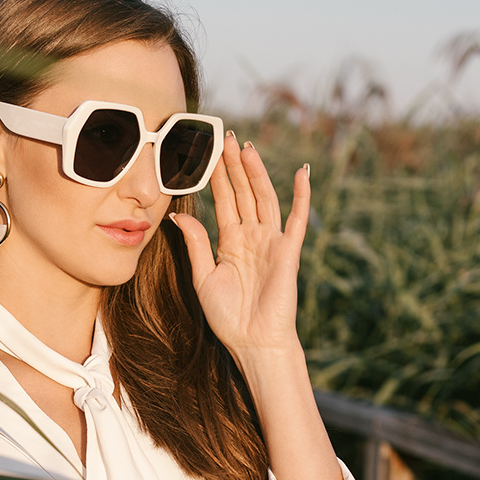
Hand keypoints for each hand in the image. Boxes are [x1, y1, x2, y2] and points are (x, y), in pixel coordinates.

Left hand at [171, 136, 310, 362]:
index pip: (224, 201)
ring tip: (248, 148)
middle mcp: (252, 237)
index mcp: (231, 243)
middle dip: (235, 166)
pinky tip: (302, 172)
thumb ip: (195, 244)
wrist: (253, 343)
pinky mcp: (288, 252)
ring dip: (257, 173)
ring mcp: (271, 242)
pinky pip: (297, 219)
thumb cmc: (228, 317)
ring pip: (265, 199)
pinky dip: (301, 195)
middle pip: (244, 193)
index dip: (217, 177)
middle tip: (228, 137)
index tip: (208, 152)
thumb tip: (177, 216)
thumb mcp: (202, 277)